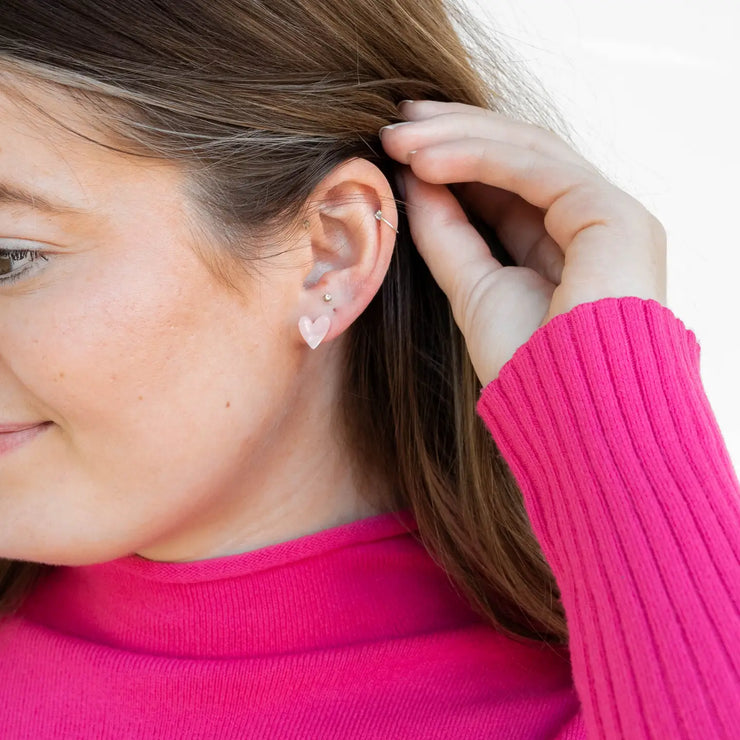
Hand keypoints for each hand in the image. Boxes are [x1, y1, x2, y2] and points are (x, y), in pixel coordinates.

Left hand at [379, 100, 666, 386]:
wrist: (572, 419)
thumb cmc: (529, 370)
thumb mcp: (474, 289)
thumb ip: (449, 235)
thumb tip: (413, 181)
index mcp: (570, 243)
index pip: (511, 182)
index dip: (457, 156)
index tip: (402, 144)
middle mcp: (595, 223)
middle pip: (520, 155)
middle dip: (455, 133)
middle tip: (395, 120)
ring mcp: (612, 216)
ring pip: (527, 152)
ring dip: (457, 138)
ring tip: (397, 137)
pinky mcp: (615, 216)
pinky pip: (536, 170)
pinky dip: (477, 158)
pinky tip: (424, 159)